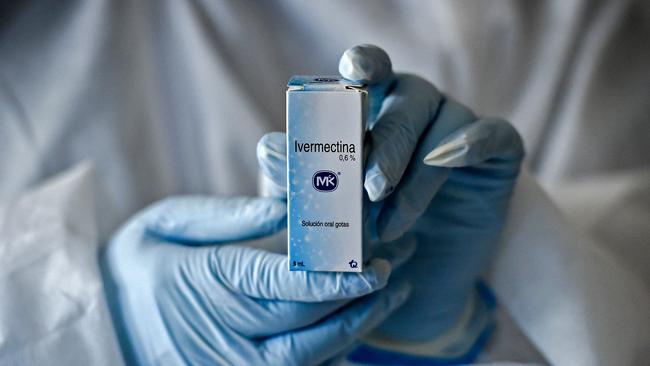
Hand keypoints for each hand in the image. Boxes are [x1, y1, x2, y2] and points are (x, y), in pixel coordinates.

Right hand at [101, 196, 415, 364]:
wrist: (102, 321)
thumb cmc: (137, 264)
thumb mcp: (168, 221)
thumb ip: (229, 217)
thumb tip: (286, 206)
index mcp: (210, 282)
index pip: (284, 285)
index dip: (335, 278)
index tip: (374, 265)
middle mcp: (226, 332)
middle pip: (308, 321)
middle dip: (358, 296)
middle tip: (395, 266)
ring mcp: (234, 363)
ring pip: (311, 355)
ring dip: (356, 324)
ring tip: (391, 293)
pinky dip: (333, 347)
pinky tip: (356, 320)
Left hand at [257, 45, 523, 360]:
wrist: (420, 280)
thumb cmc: (364, 235)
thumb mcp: (325, 213)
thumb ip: (300, 179)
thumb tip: (270, 146)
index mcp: (373, 110)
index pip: (369, 71)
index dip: (364, 65)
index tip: (353, 75)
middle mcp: (415, 110)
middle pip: (406, 100)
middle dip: (386, 144)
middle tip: (369, 190)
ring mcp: (457, 127)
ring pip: (444, 124)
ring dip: (416, 174)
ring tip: (391, 225)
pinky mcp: (498, 153)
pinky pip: (495, 134)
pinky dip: (473, 143)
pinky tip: (448, 160)